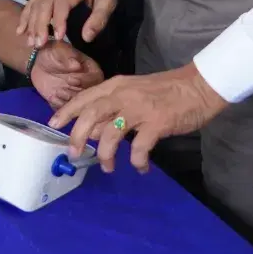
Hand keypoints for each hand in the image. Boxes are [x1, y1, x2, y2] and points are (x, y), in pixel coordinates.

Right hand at [18, 0, 118, 47]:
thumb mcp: (108, 0)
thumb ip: (98, 19)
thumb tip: (87, 38)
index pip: (62, 4)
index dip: (58, 21)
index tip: (58, 38)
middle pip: (44, 6)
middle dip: (39, 26)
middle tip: (39, 45)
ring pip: (36, 5)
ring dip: (31, 24)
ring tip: (30, 42)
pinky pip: (32, 3)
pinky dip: (25, 16)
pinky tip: (21, 30)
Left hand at [28, 42, 103, 108]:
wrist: (38, 64)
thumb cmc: (51, 54)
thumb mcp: (57, 50)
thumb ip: (67, 57)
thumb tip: (76, 65)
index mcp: (92, 71)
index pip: (94, 81)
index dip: (83, 81)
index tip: (70, 79)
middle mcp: (90, 86)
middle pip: (89, 97)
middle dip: (74, 94)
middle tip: (61, 89)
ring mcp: (79, 97)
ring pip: (79, 107)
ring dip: (67, 101)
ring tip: (57, 91)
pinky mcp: (67, 105)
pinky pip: (66, 112)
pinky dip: (59, 105)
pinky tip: (53, 96)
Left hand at [48, 64, 228, 173]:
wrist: (199, 86)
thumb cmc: (166, 90)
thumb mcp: (134, 92)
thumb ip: (112, 107)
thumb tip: (91, 130)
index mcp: (116, 86)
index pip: (84, 98)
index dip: (66, 112)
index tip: (53, 125)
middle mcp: (124, 95)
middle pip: (90, 115)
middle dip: (77, 136)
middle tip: (74, 153)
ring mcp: (141, 109)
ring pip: (111, 134)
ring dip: (105, 154)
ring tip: (107, 167)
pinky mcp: (158, 123)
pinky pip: (139, 147)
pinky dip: (137, 161)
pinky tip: (141, 167)